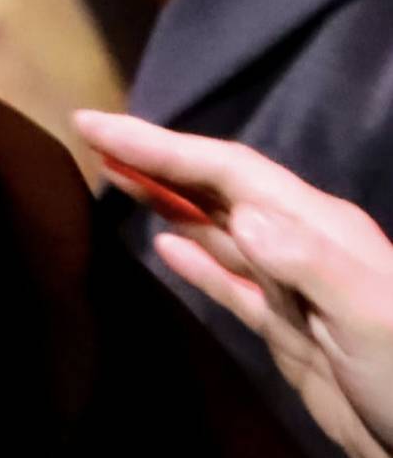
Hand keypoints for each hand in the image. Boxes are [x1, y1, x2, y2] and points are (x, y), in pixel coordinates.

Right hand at [76, 109, 392, 457]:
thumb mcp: (369, 316)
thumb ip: (308, 265)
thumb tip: (240, 219)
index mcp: (319, 229)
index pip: (228, 172)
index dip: (161, 146)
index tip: (96, 126)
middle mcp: (302, 247)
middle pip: (218, 189)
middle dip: (157, 160)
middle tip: (92, 137)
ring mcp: (293, 290)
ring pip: (219, 232)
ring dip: (169, 202)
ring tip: (115, 180)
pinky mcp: (286, 330)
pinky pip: (231, 283)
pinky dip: (196, 261)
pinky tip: (163, 247)